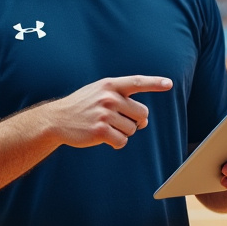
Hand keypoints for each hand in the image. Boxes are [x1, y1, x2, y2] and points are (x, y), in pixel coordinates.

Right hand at [41, 76, 172, 149]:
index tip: (169, 84)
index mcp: (109, 85)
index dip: (154, 83)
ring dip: (123, 132)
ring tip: (106, 127)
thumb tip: (144, 120)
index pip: (137, 82)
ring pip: (133, 129)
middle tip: (118, 120)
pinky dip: (117, 143)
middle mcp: (108, 97)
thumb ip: (123, 100)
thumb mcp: (99, 92)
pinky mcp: (100, 131)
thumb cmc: (83, 106)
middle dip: (135, 120)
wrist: (57, 119)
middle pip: (142, 113)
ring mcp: (104, 114)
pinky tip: (104, 138)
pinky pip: (122, 141)